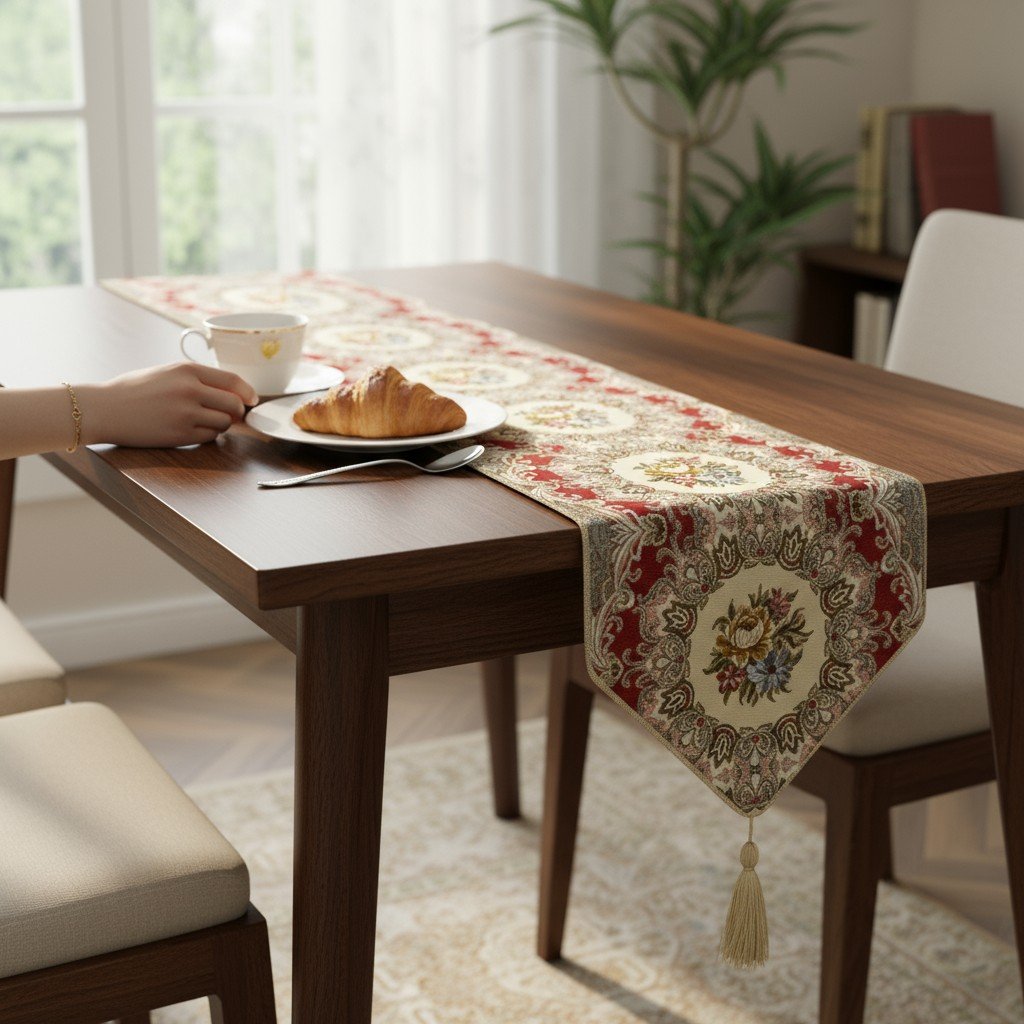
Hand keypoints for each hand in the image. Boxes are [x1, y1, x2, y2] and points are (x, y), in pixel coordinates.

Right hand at [82, 363, 259, 447]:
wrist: (104, 409)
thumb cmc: (134, 390)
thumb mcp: (166, 372)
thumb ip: (197, 379)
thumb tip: (231, 392)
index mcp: (186, 370)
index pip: (232, 381)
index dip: (247, 392)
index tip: (253, 399)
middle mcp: (189, 390)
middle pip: (234, 405)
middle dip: (237, 412)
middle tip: (231, 415)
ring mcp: (185, 414)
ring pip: (224, 423)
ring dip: (221, 425)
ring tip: (205, 421)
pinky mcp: (180, 435)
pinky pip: (209, 437)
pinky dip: (208, 436)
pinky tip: (195, 431)